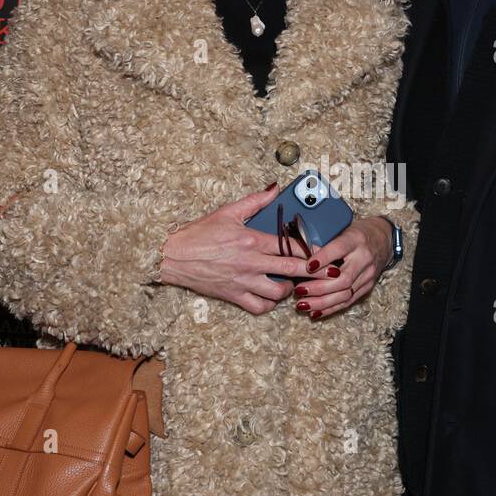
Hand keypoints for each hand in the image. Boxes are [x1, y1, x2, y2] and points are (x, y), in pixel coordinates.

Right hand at [157, 183, 319, 315]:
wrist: (173, 256)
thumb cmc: (198, 234)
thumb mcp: (228, 212)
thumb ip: (255, 201)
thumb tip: (274, 189)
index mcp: (252, 240)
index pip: (291, 246)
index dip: (310, 249)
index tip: (320, 251)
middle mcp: (251, 263)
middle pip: (293, 271)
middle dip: (312, 272)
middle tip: (322, 271)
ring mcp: (243, 282)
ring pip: (279, 293)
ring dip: (290, 289)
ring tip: (292, 283)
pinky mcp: (234, 296)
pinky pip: (259, 307)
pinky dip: (269, 304)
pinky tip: (272, 297)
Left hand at [289, 215, 393, 320]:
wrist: (384, 239)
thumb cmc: (357, 233)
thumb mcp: (343, 229)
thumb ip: (325, 243)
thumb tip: (299, 256)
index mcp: (356, 239)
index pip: (339, 248)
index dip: (323, 258)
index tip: (306, 266)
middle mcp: (364, 258)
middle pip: (343, 278)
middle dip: (318, 287)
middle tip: (298, 290)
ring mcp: (368, 275)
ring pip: (345, 293)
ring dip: (322, 302)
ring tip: (302, 305)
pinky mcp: (368, 287)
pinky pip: (349, 301)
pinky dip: (331, 308)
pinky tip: (315, 312)